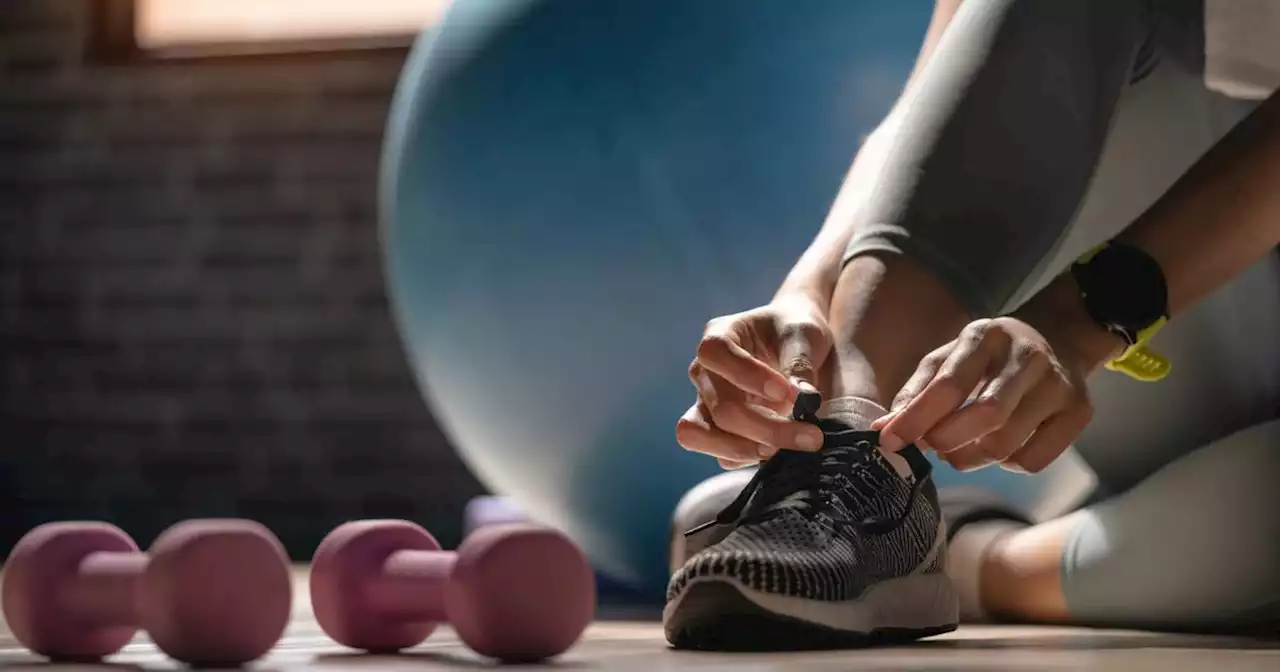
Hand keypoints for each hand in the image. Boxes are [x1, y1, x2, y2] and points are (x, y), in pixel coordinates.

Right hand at [676, 296, 831, 469]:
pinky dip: (748, 458)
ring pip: (701, 435)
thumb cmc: (794, 331)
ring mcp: (705, 404)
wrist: (794, 344)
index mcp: (718, 337)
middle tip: (811, 436)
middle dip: (766, 428)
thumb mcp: (804, 335)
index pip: (715, 354)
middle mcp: (704, 372)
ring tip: (787, 450)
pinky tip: (779, 452)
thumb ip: (800, 363)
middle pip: (720, 407)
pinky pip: (720, 455)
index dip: (747, 376)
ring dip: (747, 449)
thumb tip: (804, 401)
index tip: (788, 393)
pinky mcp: (716, 431)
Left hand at [872, 317, 1093, 472]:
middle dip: (947, 441)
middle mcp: (1027, 357)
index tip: (889, 440)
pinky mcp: (1080, 412)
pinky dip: (1005, 464)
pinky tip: (997, 448)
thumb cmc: (989, 355)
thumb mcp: (950, 357)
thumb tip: (884, 428)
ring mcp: (1059, 385)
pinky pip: (1033, 460)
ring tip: (957, 450)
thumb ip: (918, 390)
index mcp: (986, 336)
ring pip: (1007, 444)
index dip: (916, 418)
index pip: (949, 384)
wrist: (1058, 338)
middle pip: (986, 416)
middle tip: (932, 447)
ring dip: (971, 458)